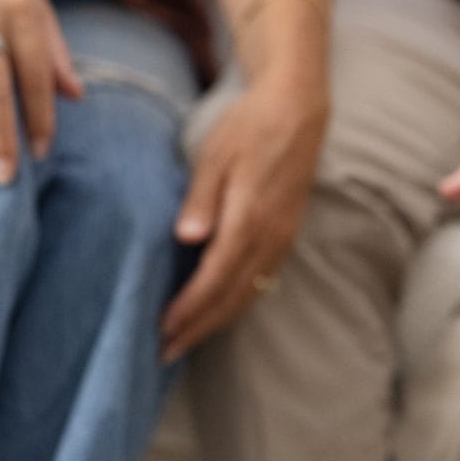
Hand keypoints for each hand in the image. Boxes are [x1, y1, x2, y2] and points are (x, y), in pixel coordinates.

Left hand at [161, 81, 328, 360]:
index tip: (162, 329)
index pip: (215, 278)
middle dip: (198, 328)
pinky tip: (216, 312)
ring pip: (249, 293)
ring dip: (216, 321)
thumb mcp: (214, 156)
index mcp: (250, 218)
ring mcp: (283, 237)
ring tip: (185, 341)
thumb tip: (188, 238)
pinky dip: (236, 303)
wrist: (296, 108)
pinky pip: (261, 280)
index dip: (189, 308)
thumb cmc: (248, 128)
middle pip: (232, 296)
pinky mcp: (287, 234)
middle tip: (164, 352)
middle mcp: (271, 235)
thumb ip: (201, 200)